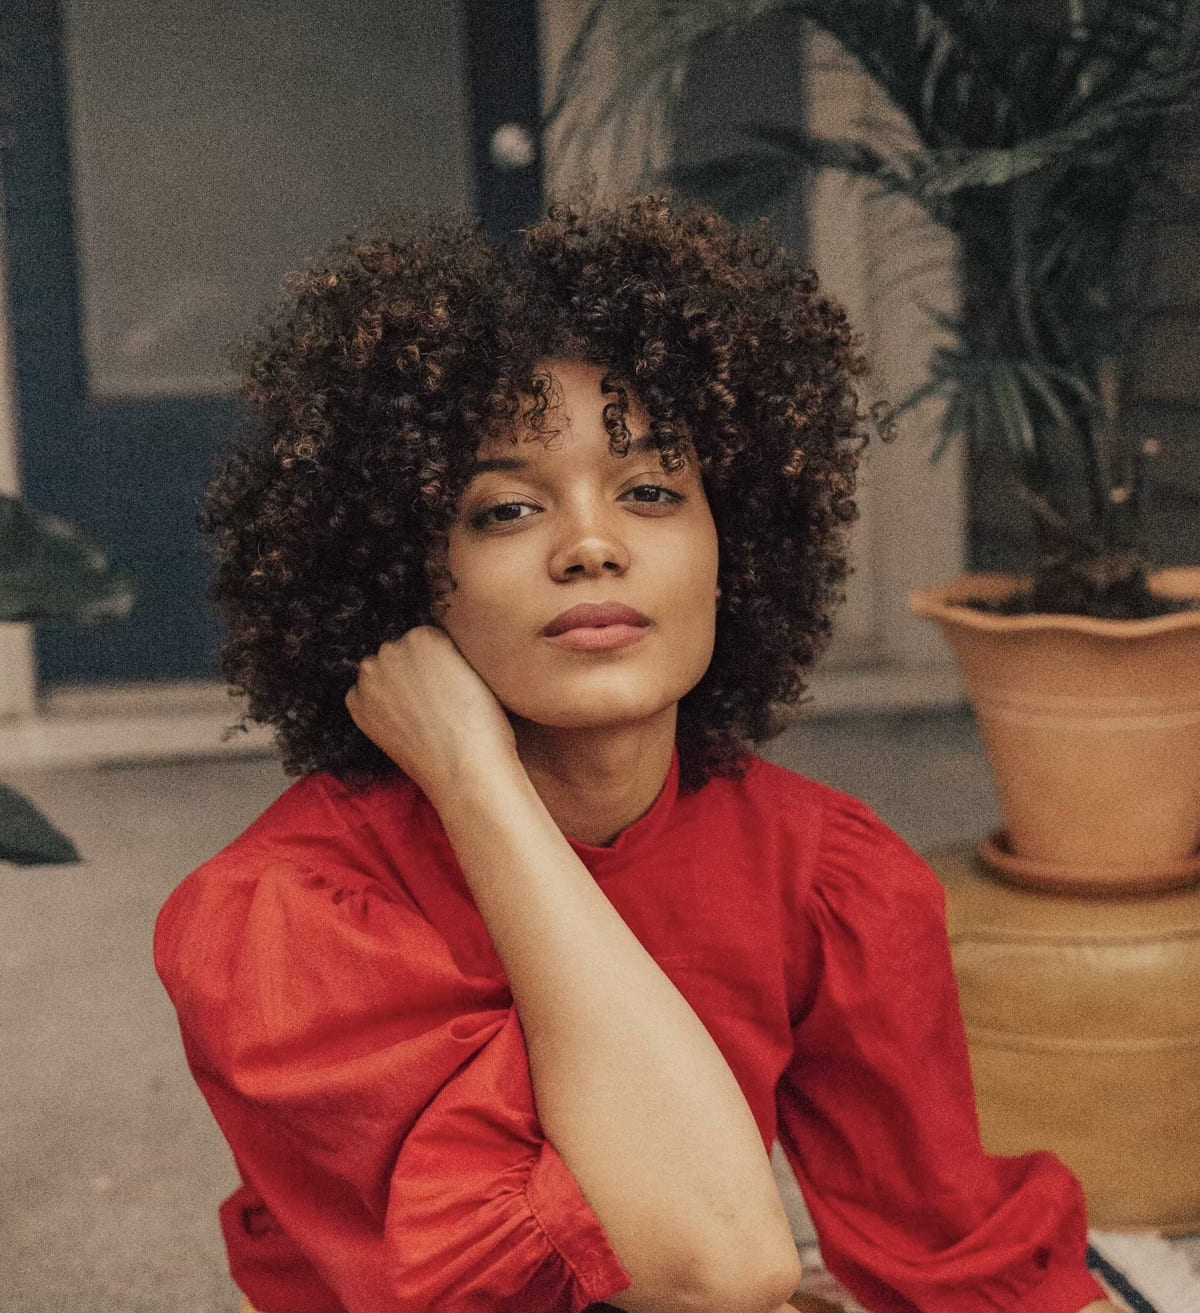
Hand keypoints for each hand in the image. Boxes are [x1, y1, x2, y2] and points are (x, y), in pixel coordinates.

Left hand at [344, 626, 517, 802]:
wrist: (465, 767)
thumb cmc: (482, 723)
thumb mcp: (475, 668)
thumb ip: (445, 652)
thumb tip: (428, 658)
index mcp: (425, 633)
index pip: (423, 639)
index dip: (437, 662)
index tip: (447, 683)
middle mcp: (392, 648)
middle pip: (396, 653)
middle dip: (409, 670)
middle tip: (432, 700)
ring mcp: (371, 678)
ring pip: (377, 673)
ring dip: (389, 686)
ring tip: (417, 713)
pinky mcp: (358, 705)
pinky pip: (360, 697)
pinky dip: (373, 707)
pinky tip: (400, 723)